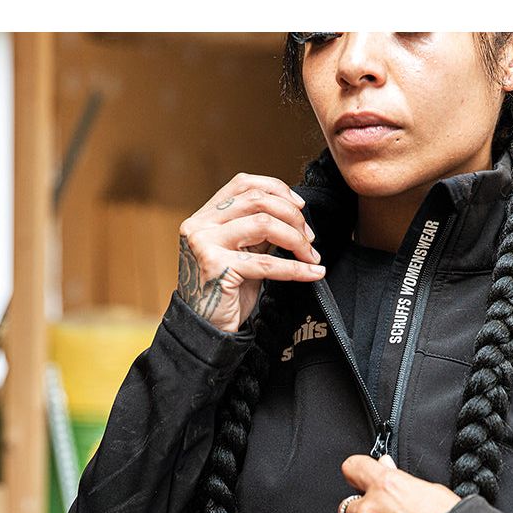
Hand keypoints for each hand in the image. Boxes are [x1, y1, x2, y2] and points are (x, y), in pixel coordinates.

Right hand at [176, 172, 326, 332]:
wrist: (208, 328)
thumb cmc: (227, 291)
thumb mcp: (242, 251)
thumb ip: (258, 229)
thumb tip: (293, 212)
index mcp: (204, 216)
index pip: (243, 183)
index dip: (276, 189)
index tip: (300, 206)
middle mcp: (199, 225)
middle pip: (257, 201)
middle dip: (292, 216)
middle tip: (309, 239)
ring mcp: (204, 244)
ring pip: (264, 224)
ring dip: (296, 240)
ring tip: (310, 256)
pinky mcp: (216, 267)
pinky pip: (267, 262)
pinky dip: (296, 268)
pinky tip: (313, 273)